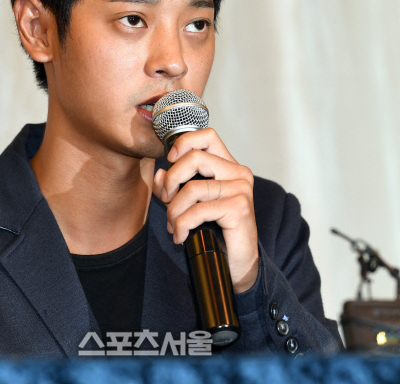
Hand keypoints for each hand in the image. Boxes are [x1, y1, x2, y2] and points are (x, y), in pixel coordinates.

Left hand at [152, 128, 258, 292]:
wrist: (237, 263)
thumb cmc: (216, 230)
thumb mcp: (189, 203)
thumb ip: (173, 185)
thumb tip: (159, 173)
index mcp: (229, 165)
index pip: (207, 135)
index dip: (184, 144)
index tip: (170, 162)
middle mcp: (238, 173)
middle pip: (194, 157)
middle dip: (171, 180)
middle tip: (167, 200)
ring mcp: (241, 189)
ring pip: (192, 188)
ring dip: (174, 210)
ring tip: (174, 225)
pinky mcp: (239, 208)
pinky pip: (198, 211)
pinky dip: (182, 225)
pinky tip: (181, 236)